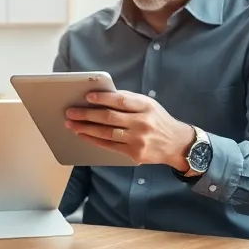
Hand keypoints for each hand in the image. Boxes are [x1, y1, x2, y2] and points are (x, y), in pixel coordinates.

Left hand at [64, 91, 195, 169]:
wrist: (178, 144)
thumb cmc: (158, 121)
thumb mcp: (149, 105)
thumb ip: (129, 100)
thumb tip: (102, 95)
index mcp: (146, 106)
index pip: (121, 100)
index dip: (103, 98)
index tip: (87, 97)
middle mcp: (142, 123)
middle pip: (109, 117)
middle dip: (86, 114)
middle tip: (70, 112)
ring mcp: (138, 139)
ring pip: (106, 133)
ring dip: (86, 128)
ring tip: (71, 124)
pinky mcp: (134, 153)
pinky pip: (109, 145)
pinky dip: (93, 140)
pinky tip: (83, 135)